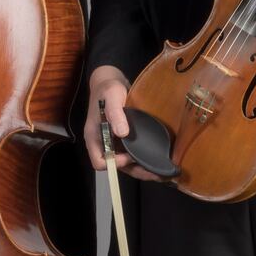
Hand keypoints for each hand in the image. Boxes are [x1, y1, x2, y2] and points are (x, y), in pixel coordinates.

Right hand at [84, 65, 160, 181]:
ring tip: (160, 170)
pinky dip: (142, 159)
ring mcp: (113, 143)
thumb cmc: (108, 88)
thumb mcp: (112, 95)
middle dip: (136, 171)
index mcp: (94, 137)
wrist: (111, 82)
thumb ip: (115, 113)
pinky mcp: (122, 141)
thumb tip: (122, 133)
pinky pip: (131, 155)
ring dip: (141, 168)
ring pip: (125, 164)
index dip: (115, 163)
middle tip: (157, 172)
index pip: (99, 162)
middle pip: (116, 167)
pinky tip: (155, 159)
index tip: (130, 155)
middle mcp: (103, 144)